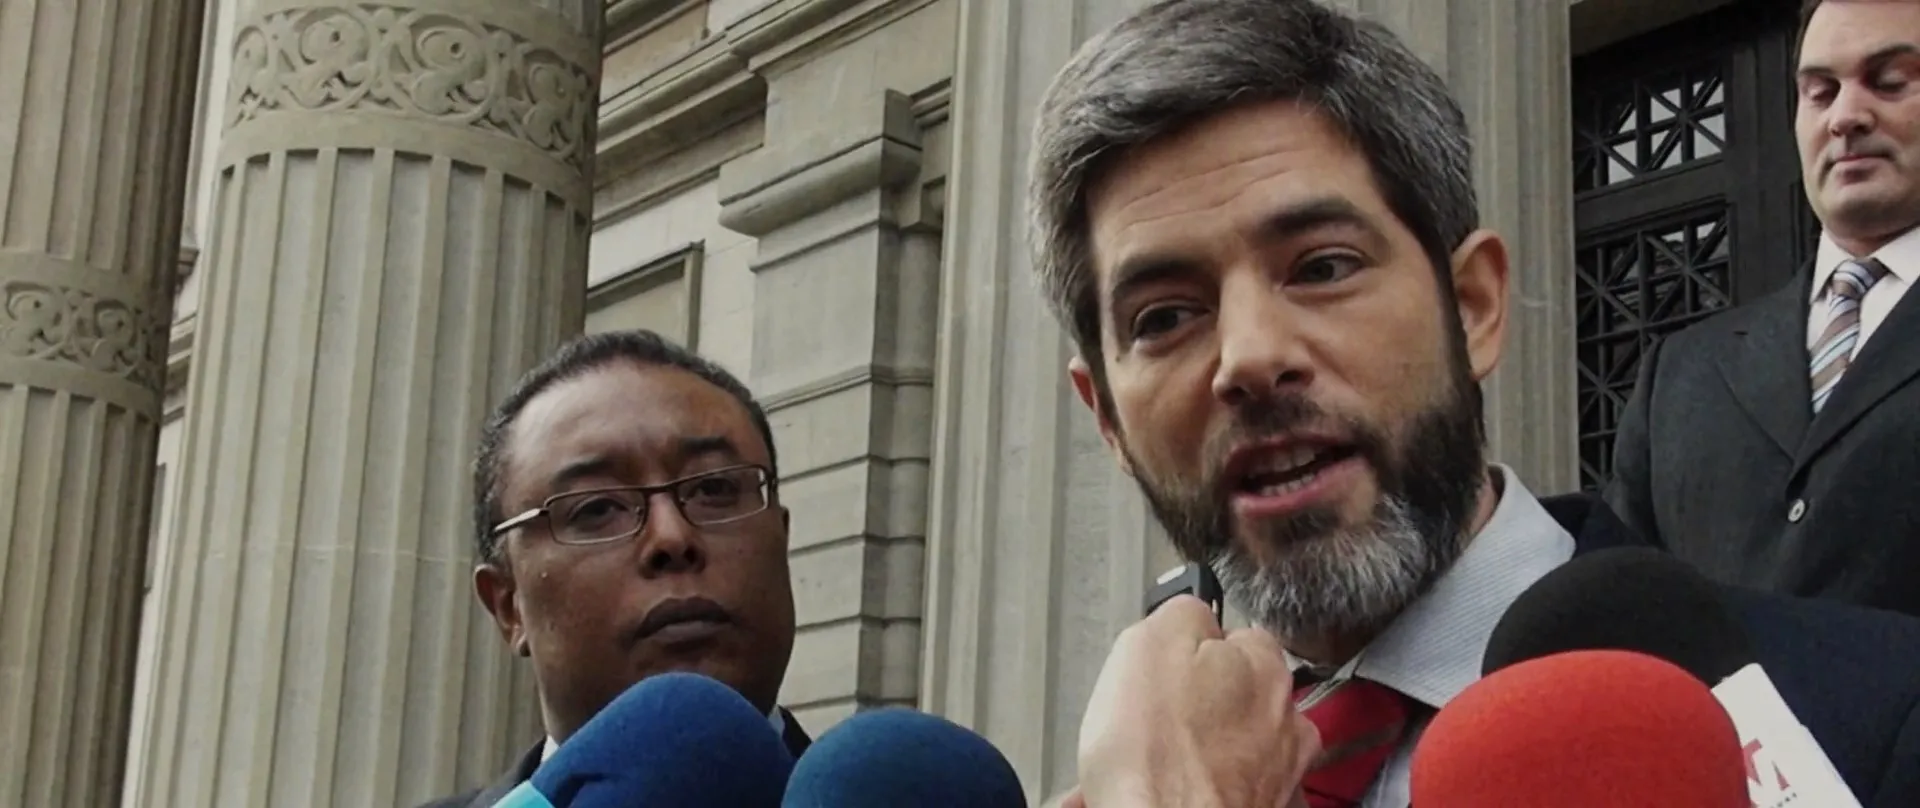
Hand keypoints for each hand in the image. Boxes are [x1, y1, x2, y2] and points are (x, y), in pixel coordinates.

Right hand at [1075, 596, 1319, 806]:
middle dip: (1185, 707)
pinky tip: (1156, 791)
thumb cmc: (1157, 761)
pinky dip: (1189, 789)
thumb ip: (1182, 612)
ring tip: (1135, 767)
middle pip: (1227, 694)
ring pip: (1219, 748)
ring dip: (1180, 753)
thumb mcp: (1149, 643)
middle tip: (1140, 724)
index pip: (1233, 634)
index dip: (1188, 649)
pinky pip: (1217, 789)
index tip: (1161, 667)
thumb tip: (1193, 610)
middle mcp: (1285, 720)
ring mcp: (1277, 774)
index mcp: (1264, 667)